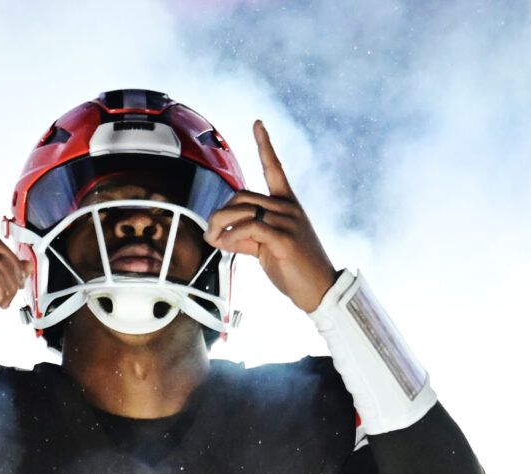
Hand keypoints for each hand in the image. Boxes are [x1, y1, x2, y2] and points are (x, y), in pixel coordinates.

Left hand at [202, 121, 338, 313]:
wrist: (319, 291)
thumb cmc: (297, 270)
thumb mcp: (268, 248)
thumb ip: (248, 237)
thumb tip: (222, 236)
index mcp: (287, 205)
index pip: (275, 168)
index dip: (265, 145)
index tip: (257, 124)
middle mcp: (289, 208)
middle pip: (242, 196)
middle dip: (219, 214)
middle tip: (210, 233)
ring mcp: (288, 221)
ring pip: (242, 210)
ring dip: (221, 226)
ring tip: (215, 241)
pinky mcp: (284, 238)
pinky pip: (250, 227)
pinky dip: (233, 236)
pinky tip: (228, 246)